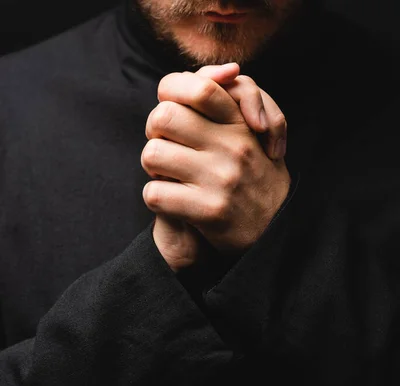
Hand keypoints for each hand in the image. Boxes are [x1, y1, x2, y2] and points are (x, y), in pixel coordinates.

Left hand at [142, 64, 289, 272]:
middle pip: (163, 116)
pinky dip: (156, 199)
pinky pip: (155, 194)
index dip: (172, 95)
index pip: (198, 86)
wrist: (276, 231)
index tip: (175, 116)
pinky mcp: (209, 211)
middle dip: (155, 133)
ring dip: (153, 169)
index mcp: (240, 124)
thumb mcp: (253, 134)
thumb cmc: (255, 178)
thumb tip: (220, 72)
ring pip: (153, 154)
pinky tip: (173, 202)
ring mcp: (221, 179)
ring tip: (169, 177)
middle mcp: (233, 147)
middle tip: (167, 148)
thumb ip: (233, 100)